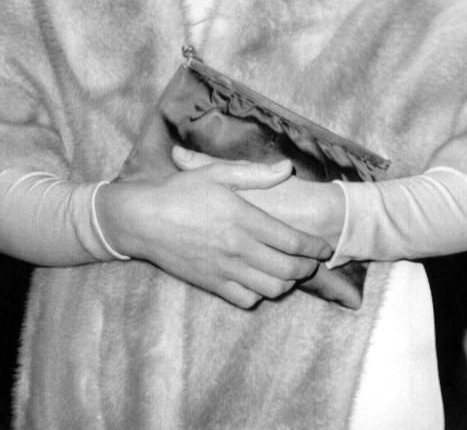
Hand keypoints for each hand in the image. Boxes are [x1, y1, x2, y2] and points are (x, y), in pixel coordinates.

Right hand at [96, 153, 332, 308]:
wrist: (142, 220)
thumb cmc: (178, 192)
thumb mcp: (215, 172)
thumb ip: (254, 173)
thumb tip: (286, 168)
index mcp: (242, 218)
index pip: (292, 241)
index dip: (314, 247)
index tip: (323, 246)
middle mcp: (237, 247)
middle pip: (289, 269)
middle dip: (307, 267)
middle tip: (311, 260)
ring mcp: (224, 269)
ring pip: (272, 288)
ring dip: (288, 282)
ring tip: (289, 271)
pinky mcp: (211, 283)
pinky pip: (247, 299)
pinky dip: (260, 293)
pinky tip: (259, 280)